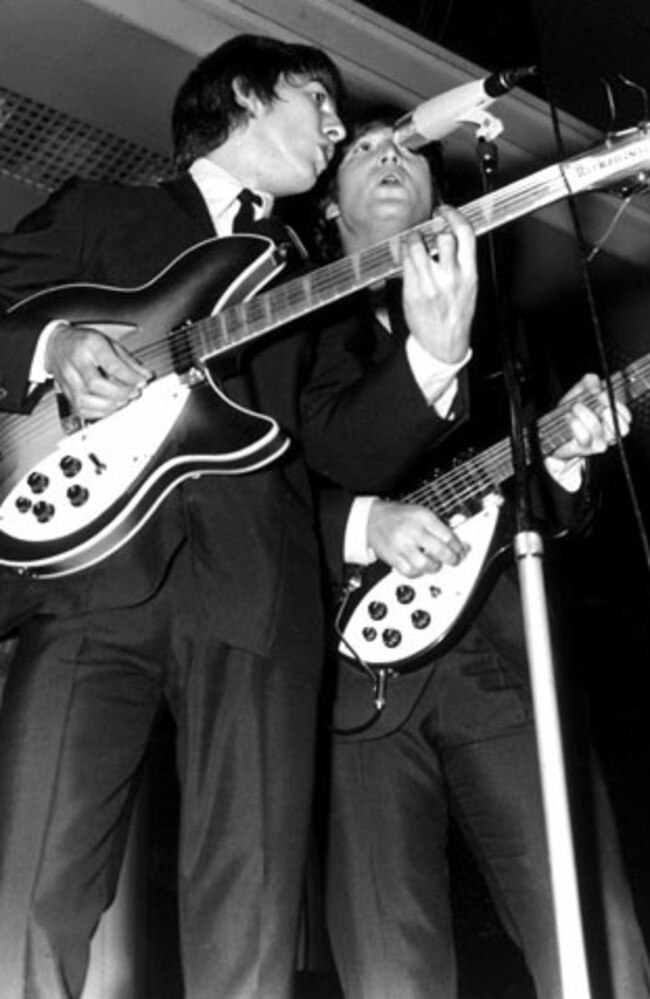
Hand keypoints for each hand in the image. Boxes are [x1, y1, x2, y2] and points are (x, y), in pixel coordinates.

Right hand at [45, 323, 151, 419]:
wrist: (55, 344)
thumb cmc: (83, 342)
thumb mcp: (108, 343)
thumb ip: (128, 361)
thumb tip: (145, 376)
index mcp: (90, 345)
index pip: (111, 365)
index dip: (129, 377)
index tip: (142, 383)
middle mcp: (76, 362)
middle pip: (95, 384)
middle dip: (119, 393)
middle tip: (133, 394)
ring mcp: (68, 379)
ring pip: (85, 400)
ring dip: (109, 405)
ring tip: (123, 401)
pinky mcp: (65, 392)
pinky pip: (80, 409)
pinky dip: (98, 413)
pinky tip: (110, 407)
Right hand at [367, 499, 467, 576]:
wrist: (372, 519)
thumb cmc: (398, 516)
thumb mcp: (420, 513)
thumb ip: (438, 526)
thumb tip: (458, 543)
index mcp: (422, 517)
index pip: (447, 535)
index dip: (458, 546)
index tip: (462, 551)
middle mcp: (412, 531)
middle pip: (439, 550)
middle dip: (451, 559)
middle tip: (454, 560)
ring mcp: (402, 545)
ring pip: (425, 564)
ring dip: (435, 567)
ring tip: (435, 564)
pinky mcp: (393, 557)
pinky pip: (410, 572)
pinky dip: (418, 573)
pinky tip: (420, 568)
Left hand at [401, 205, 476, 364]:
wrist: (444, 345)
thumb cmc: (456, 315)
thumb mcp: (469, 287)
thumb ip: (462, 262)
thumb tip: (452, 236)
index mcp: (469, 273)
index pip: (466, 234)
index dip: (455, 215)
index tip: (446, 210)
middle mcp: (451, 277)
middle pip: (443, 236)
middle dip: (434, 225)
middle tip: (428, 223)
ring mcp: (431, 284)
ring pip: (418, 247)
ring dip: (414, 237)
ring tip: (414, 238)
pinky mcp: (413, 291)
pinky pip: (405, 264)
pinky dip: (404, 255)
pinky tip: (406, 255)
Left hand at [550, 372, 630, 463]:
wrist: (555, 430)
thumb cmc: (572, 411)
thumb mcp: (580, 393)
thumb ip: (588, 383)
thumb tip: (593, 379)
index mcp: (613, 420)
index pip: (626, 418)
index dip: (618, 406)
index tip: (603, 395)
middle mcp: (609, 434)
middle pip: (619, 426)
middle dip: (603, 408)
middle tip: (592, 400)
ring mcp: (598, 443)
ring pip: (597, 426)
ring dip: (583, 412)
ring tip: (575, 407)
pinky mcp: (584, 448)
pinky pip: (584, 435)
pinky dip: (575, 423)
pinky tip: (570, 418)